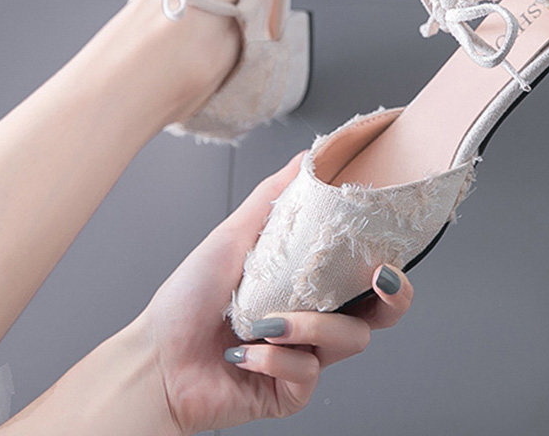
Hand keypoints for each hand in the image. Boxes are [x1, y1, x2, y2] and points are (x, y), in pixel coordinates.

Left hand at [138, 153, 414, 433]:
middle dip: (393, 298)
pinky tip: (247, 352)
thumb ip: (274, 195)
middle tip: (380, 279)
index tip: (388, 252)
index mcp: (308, 285)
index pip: (366, 276)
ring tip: (270, 320)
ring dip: (311, 326)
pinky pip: (308, 374)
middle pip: (379, 315)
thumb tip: (306, 156)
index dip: (391, 266)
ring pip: (348, 340)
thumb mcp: (235, 235)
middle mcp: (315, 321)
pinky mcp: (290, 392)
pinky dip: (277, 359)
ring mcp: (306, 357)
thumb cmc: (190, 296)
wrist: (155, 356)